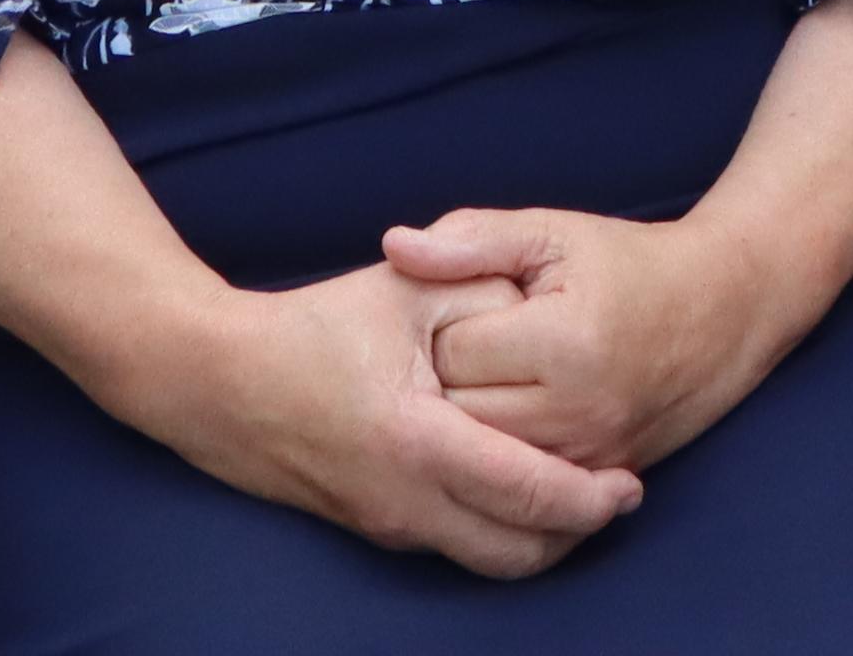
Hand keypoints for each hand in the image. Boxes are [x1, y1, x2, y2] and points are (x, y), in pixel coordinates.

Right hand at [158, 261, 640, 577]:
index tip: (629, 482)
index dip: (590, 497)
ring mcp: (390, 524)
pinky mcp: (378, 529)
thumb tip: (546, 315)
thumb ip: (482, 292)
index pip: (528, 493)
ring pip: (491, 561)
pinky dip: (501, 530)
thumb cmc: (317, 326)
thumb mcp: (406, 290)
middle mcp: (407, 501)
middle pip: (520, 551)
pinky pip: (458, 547)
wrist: (222, 382)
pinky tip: (520, 490)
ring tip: (579, 497)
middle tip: (617, 495)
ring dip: (542, 539)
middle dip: (579, 531)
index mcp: (419, 441)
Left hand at [384, 205, 802, 474]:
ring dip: (470, 423)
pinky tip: (508, 417)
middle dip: (447, 383)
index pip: (453, 352)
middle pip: (460, 416)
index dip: (443, 327)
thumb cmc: (626, 265)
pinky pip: (520, 482)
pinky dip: (502, 454)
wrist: (721, 312)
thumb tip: (394, 247)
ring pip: (483, 459)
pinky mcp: (597, 476)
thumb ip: (471, 239)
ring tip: (484, 381)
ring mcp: (590, 453)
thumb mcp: (552, 233)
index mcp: (564, 341)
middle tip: (463, 351)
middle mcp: (579, 409)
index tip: (464, 309)